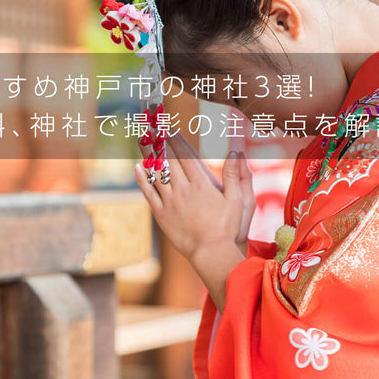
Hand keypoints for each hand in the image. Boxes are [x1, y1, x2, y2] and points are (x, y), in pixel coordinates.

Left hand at [134, 137, 256, 309]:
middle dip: (159, 140)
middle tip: (151, 125)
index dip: (175, 138)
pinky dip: (142, 179)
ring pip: (156, 173)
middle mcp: (183, 189)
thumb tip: (235, 152)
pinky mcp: (161, 215)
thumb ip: (238, 176)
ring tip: (142, 139)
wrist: (212, 254)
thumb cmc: (229, 228)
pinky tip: (137, 167)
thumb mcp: (240, 200)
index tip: (168, 126)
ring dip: (148, 154)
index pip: (185, 155)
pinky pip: (148, 193)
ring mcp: (170, 202)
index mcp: (201, 184)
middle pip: (168, 159)